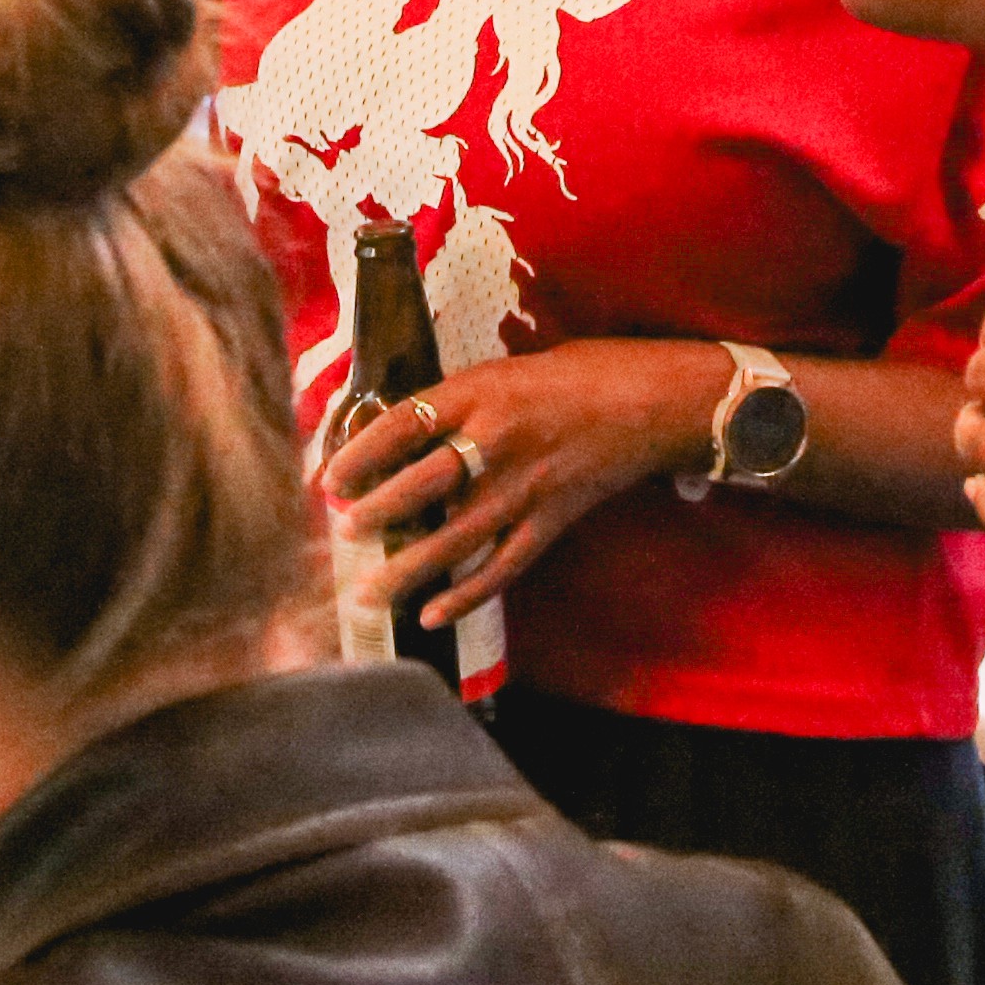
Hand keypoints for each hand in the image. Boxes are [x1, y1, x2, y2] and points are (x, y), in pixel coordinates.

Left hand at [319, 339, 719, 625]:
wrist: (654, 400)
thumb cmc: (581, 373)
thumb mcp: (508, 369)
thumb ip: (459, 401)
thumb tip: (398, 434)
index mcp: (482, 391)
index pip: (403, 423)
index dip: (359, 453)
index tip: (330, 478)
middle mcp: (498, 438)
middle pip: (423, 482)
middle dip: (377, 511)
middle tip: (343, 531)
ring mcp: (526, 486)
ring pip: (456, 535)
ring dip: (409, 567)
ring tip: (369, 591)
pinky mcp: (552, 520)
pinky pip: (503, 566)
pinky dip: (467, 595)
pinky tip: (433, 615)